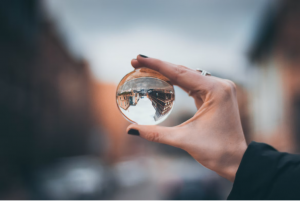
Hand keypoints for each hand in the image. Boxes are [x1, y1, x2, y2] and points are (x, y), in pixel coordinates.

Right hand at [127, 55, 246, 181]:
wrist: (236, 161)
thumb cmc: (216, 151)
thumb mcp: (183, 140)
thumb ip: (156, 133)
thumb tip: (131, 130)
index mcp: (216, 90)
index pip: (180, 73)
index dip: (157, 65)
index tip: (138, 58)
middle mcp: (220, 85)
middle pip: (184, 71)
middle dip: (159, 66)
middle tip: (137, 62)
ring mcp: (219, 89)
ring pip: (188, 76)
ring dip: (168, 72)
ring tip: (147, 68)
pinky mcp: (216, 95)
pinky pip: (194, 84)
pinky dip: (178, 81)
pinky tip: (165, 78)